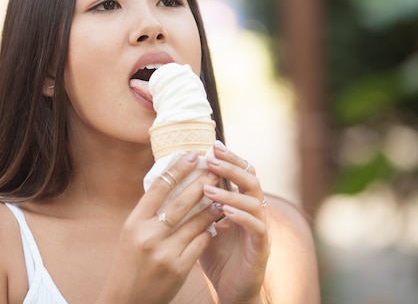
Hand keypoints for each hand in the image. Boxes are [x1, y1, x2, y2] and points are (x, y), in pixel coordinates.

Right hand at [97, 151, 224, 303]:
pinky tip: (216, 224)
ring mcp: (164, 253)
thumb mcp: (131, 234)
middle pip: (181, 201)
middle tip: (216, 168)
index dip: (178, 168)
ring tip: (224, 195)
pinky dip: (209, 232)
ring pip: (196, 222)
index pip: (159, 187)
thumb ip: (149, 213)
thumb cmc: (130, 263)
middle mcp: (147, 235)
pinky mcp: (178, 269)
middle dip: (202, 182)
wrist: (126, 300)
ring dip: (212, 207)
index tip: (193, 154)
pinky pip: (200, 243)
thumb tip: (170, 184)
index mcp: (134, 222)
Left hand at [200, 141, 270, 303]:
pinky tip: (225, 213)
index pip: (240, 173)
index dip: (229, 159)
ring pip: (255, 202)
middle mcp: (255, 212)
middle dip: (232, 166)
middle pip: (252, 179)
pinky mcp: (262, 249)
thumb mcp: (203, 226)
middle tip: (212, 158)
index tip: (211, 146)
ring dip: (231, 193)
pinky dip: (242, 217)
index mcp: (242, 204)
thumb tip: (175, 183)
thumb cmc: (216, 257)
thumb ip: (197, 206)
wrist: (231, 290)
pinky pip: (258, 228)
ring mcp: (261, 229)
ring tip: (208, 190)